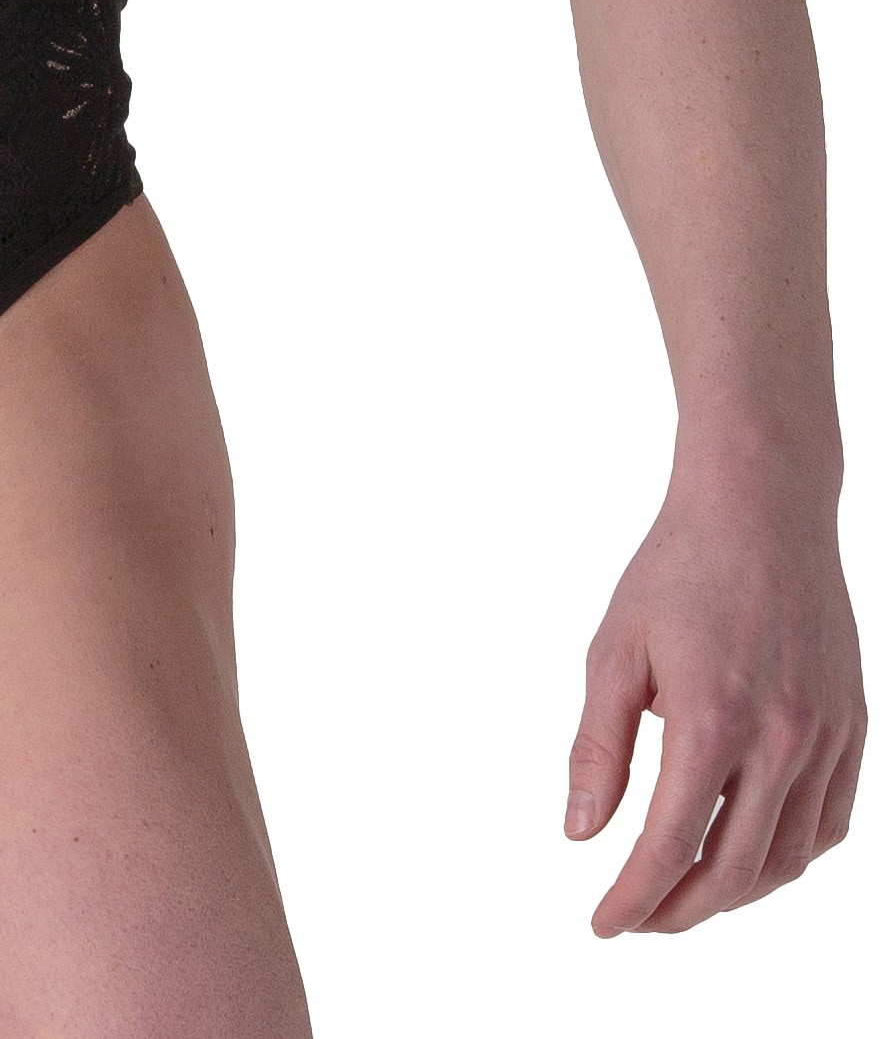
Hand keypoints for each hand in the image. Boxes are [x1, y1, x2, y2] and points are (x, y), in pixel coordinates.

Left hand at [566, 463, 864, 934]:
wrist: (761, 508)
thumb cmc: (677, 570)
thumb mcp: (614, 651)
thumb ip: (598, 748)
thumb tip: (580, 835)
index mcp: (713, 721)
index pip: (671, 845)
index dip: (634, 897)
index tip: (602, 925)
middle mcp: (782, 741)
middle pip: (735, 871)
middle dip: (679, 911)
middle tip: (636, 920)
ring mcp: (827, 737)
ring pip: (789, 857)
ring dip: (734, 893)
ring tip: (682, 895)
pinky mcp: (854, 726)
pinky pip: (831, 823)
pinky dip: (789, 856)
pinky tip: (749, 854)